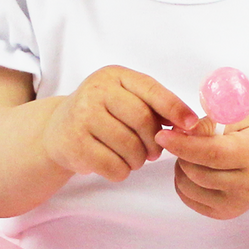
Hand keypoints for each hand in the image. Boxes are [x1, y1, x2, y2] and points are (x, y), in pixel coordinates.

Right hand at [43, 66, 199, 182]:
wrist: (57, 130)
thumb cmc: (102, 115)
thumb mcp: (125, 100)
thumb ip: (155, 107)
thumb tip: (190, 125)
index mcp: (115, 76)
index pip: (151, 90)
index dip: (175, 108)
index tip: (191, 125)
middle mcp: (96, 91)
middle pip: (142, 119)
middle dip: (154, 142)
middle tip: (154, 153)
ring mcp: (82, 116)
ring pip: (129, 146)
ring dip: (138, 160)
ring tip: (133, 159)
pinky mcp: (74, 143)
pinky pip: (113, 166)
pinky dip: (121, 172)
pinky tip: (115, 166)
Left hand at [155, 110, 248, 219]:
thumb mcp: (241, 116)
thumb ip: (213, 120)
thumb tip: (184, 131)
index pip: (212, 153)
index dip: (183, 145)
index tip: (162, 135)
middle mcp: (248, 185)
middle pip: (197, 171)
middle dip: (181, 152)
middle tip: (185, 139)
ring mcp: (236, 203)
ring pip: (188, 185)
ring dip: (181, 166)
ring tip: (193, 153)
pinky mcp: (224, 213)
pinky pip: (188, 197)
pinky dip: (183, 180)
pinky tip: (195, 168)